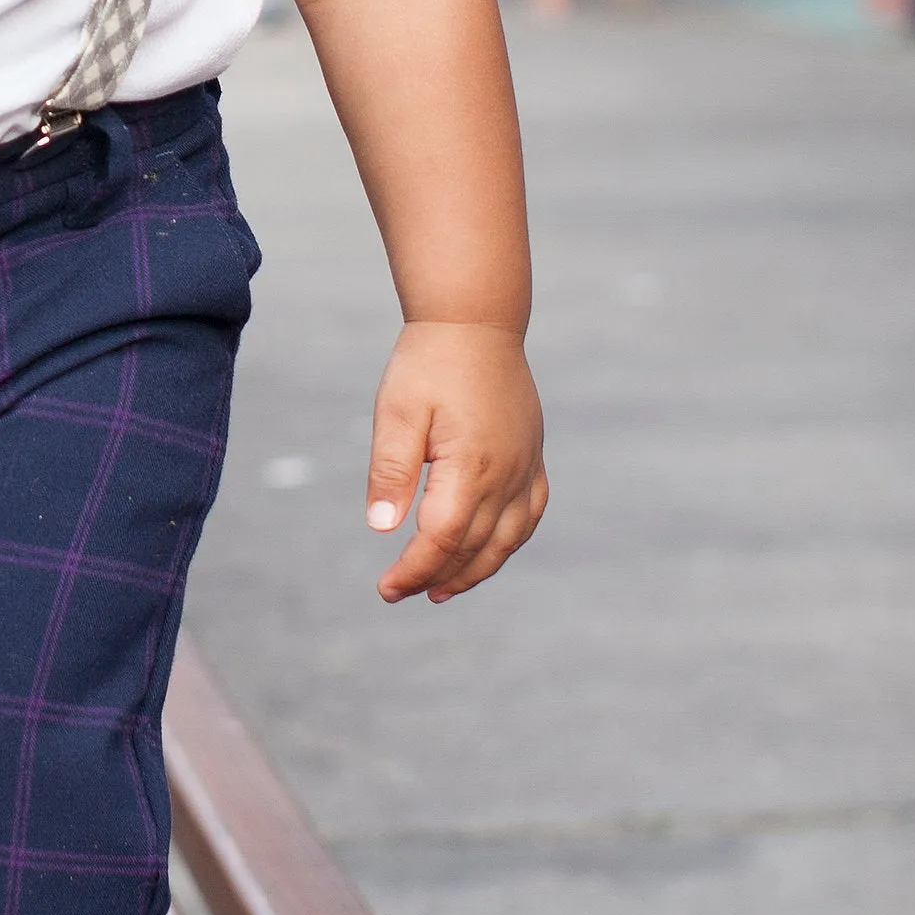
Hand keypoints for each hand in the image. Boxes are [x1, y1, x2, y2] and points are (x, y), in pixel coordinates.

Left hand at [362, 319, 546, 604]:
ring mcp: (527, 467)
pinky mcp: (533, 456)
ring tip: (441, 589)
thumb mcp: (397, 413)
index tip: (386, 589)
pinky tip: (487, 550)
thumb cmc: (429, 364)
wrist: (475, 321)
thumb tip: (381, 528)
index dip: (414, 570)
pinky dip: (507, 542)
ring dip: (476, 570)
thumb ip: (390, 472)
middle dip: (437, 576)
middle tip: (400, 593)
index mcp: (472, 467)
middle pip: (474, 547)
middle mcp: (508, 475)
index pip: (442, 539)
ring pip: (508, 539)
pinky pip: (529, 515)